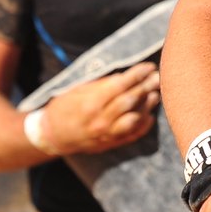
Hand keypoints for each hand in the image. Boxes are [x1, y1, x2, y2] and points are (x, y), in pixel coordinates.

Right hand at [42, 62, 161, 155]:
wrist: (52, 136)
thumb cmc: (63, 108)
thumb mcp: (77, 90)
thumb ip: (101, 85)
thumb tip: (124, 77)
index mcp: (91, 103)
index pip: (121, 85)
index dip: (137, 74)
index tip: (149, 66)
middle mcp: (101, 120)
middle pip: (130, 101)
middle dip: (146, 87)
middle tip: (158, 77)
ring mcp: (106, 135)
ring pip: (134, 119)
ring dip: (147, 106)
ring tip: (155, 94)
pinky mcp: (109, 144)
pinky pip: (132, 136)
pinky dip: (143, 125)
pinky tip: (150, 115)